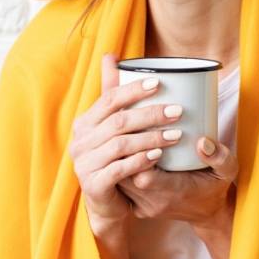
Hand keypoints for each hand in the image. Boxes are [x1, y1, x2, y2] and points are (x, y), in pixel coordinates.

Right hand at [68, 53, 186, 235]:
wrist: (106, 203)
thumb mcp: (112, 127)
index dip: (133, 90)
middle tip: (178, 111)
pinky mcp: (94, 185)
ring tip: (176, 134)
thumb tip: (110, 55)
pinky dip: (141, 160)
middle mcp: (80, 141)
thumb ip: (112, 94)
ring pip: (121, 144)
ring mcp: (84, 164)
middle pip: (118, 121)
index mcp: (84, 123)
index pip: (108, 99)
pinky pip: (120, 169)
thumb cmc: (113, 158)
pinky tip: (159, 155)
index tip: (160, 83)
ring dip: (151, 137)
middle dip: (150, 114)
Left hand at [118, 130, 236, 227]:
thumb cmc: (216, 185)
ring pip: (118, 181)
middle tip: (124, 126)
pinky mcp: (136, 206)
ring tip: (119, 134)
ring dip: (117, 158)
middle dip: (122, 152)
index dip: (138, 155)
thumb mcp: (227, 171)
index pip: (144, 177)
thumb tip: (203, 141)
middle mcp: (154, 202)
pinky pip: (119, 187)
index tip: (141, 132)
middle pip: (125, 176)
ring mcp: (143, 206)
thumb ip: (220, 157)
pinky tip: (118, 150)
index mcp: (175, 192)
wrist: (208, 213)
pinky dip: (117, 168)